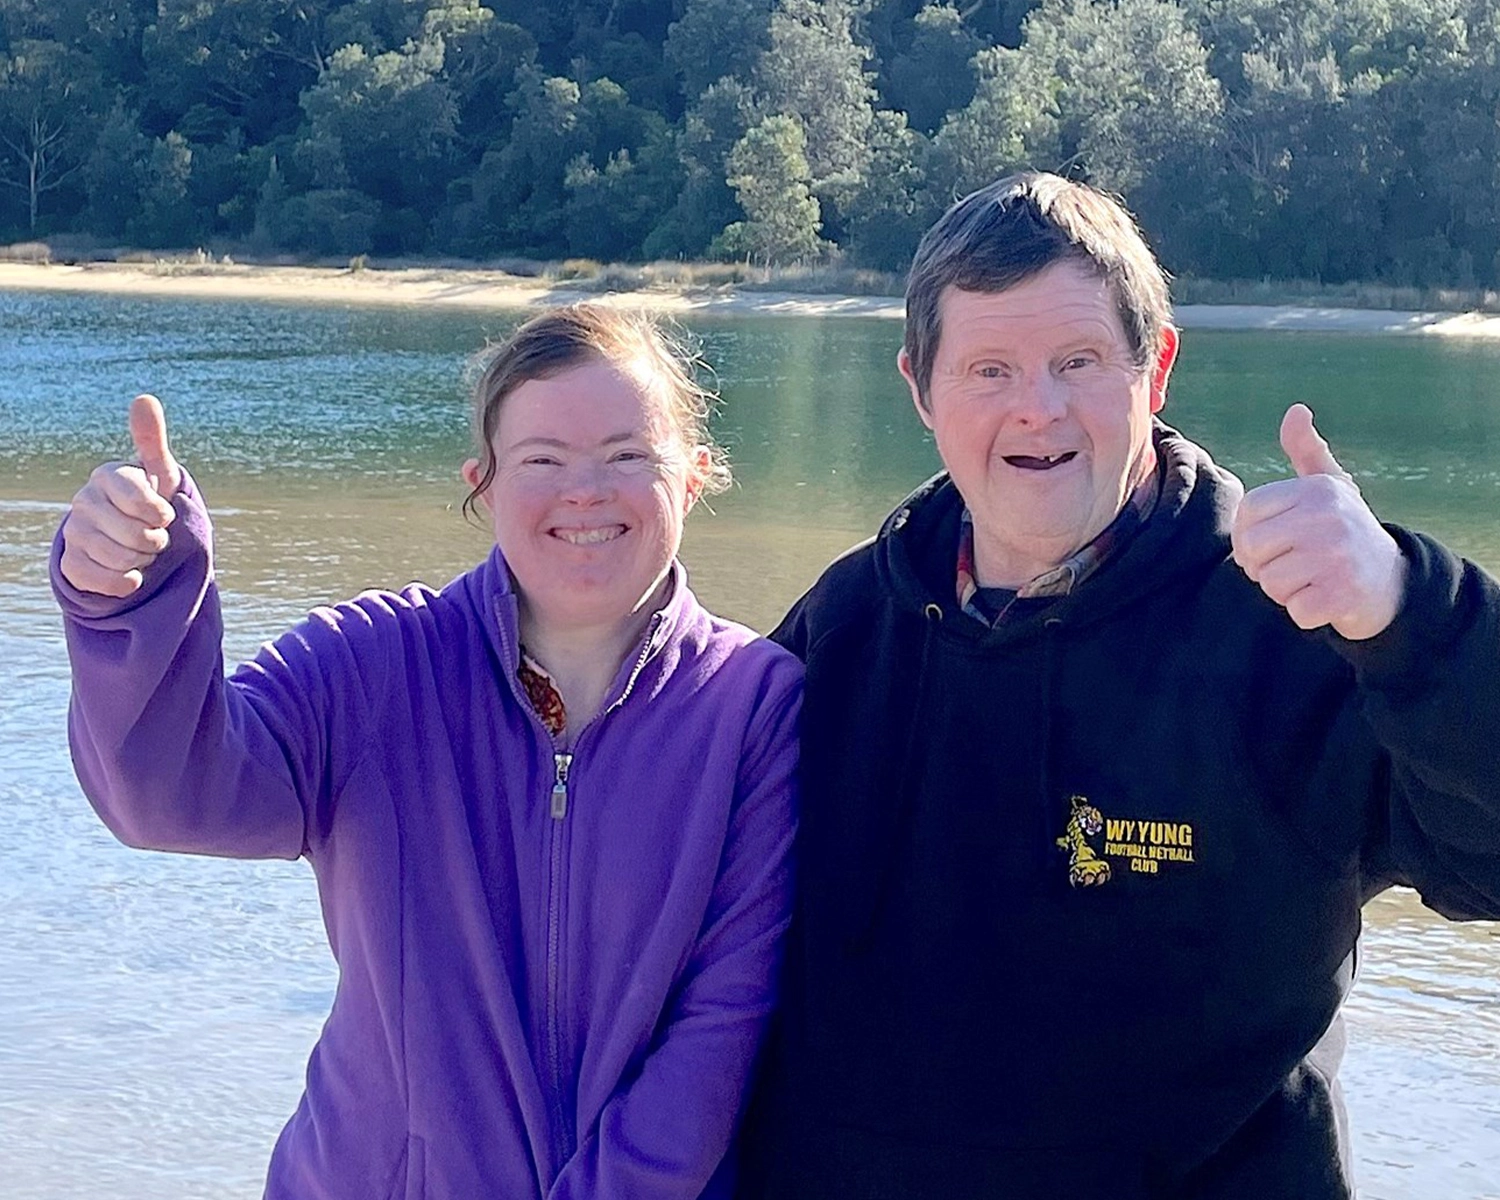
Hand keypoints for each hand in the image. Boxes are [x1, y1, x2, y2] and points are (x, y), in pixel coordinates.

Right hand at [59, 394, 183, 596]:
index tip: (164, 513)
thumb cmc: (149, 501)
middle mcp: (84, 501)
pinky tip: (130, 572)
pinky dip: (127, 581)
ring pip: (122, 559)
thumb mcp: (157, 473)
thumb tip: (144, 399)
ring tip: (141, 550)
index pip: (143, 502)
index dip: (161, 514)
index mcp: (107, 476)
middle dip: (156, 541)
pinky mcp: (72, 564)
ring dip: (143, 560)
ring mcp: (74, 533)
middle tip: (154, 535)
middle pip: (136, 536)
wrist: (129, 539)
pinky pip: (108, 581)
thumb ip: (151, 441)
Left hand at [1231, 403, 1406, 639]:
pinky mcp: (1344, 593)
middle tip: (1292, 566)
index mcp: (1316, 490)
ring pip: (1270, 583)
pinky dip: (1306, 614)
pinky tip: (1327, 599)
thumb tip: (1296, 410)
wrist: (1394, 581)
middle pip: (1251, 549)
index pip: (1247, 512)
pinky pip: (1295, 611)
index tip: (1272, 543)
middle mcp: (1327, 516)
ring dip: (1285, 592)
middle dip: (1263, 567)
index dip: (1248, 535)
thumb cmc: (1347, 530)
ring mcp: (1337, 555)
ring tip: (1312, 580)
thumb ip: (1307, 451)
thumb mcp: (1329, 486)